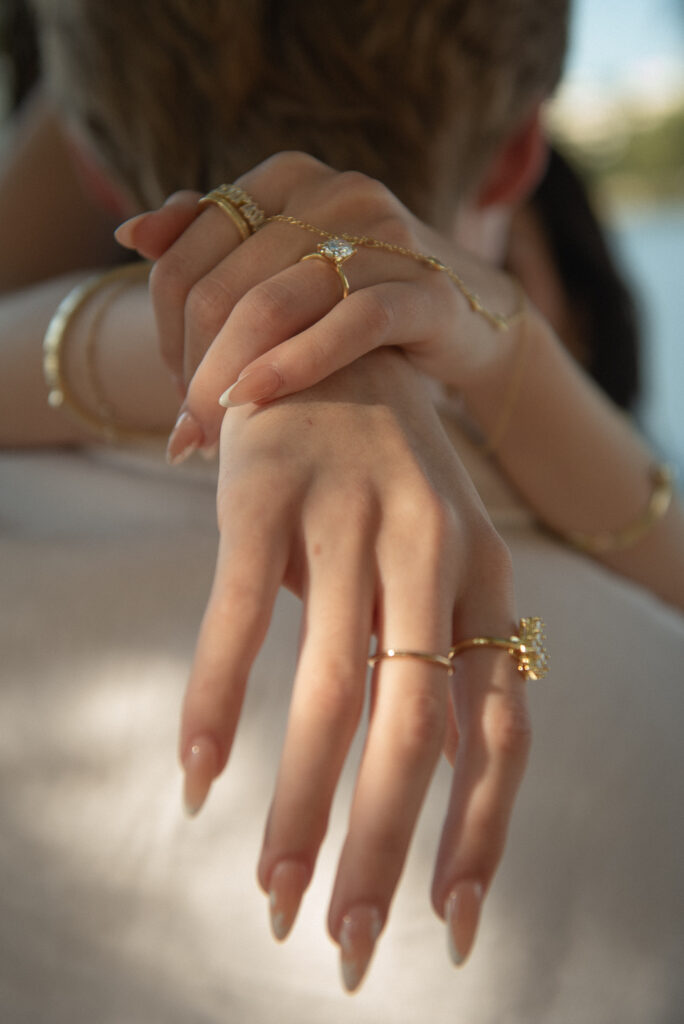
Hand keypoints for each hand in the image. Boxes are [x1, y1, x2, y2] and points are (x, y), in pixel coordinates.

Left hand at [115, 152, 521, 458]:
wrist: (470, 319)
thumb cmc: (360, 298)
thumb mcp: (284, 264)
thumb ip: (212, 243)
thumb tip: (130, 234)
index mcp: (286, 178)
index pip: (184, 256)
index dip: (165, 332)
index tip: (176, 387)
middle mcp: (333, 191)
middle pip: (220, 288)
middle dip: (191, 370)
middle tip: (187, 430)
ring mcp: (384, 235)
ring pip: (271, 307)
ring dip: (227, 382)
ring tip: (207, 438)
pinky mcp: (426, 288)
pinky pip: (348, 326)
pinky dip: (294, 367)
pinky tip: (256, 403)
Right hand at [179, 348, 529, 989]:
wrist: (331, 338)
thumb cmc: (385, 472)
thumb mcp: (436, 554)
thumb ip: (434, 654)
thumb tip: (420, 782)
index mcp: (485, 576)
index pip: (501, 726)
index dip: (481, 829)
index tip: (454, 924)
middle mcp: (432, 551)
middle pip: (419, 731)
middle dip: (387, 849)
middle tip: (349, 945)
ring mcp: (350, 517)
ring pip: (329, 692)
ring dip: (302, 806)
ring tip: (273, 890)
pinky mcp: (267, 491)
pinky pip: (238, 618)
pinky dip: (216, 702)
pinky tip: (198, 774)